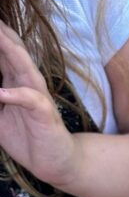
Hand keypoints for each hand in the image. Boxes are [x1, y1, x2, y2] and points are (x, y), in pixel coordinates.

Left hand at [0, 20, 80, 188]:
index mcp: (13, 79)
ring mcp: (37, 95)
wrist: (55, 162)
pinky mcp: (45, 113)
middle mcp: (26, 81)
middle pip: (12, 49)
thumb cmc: (26, 137)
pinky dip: (16, 95)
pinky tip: (2, 93)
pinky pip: (31, 100)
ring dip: (9, 50)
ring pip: (23, 66)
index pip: (1, 50)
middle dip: (1, 33)